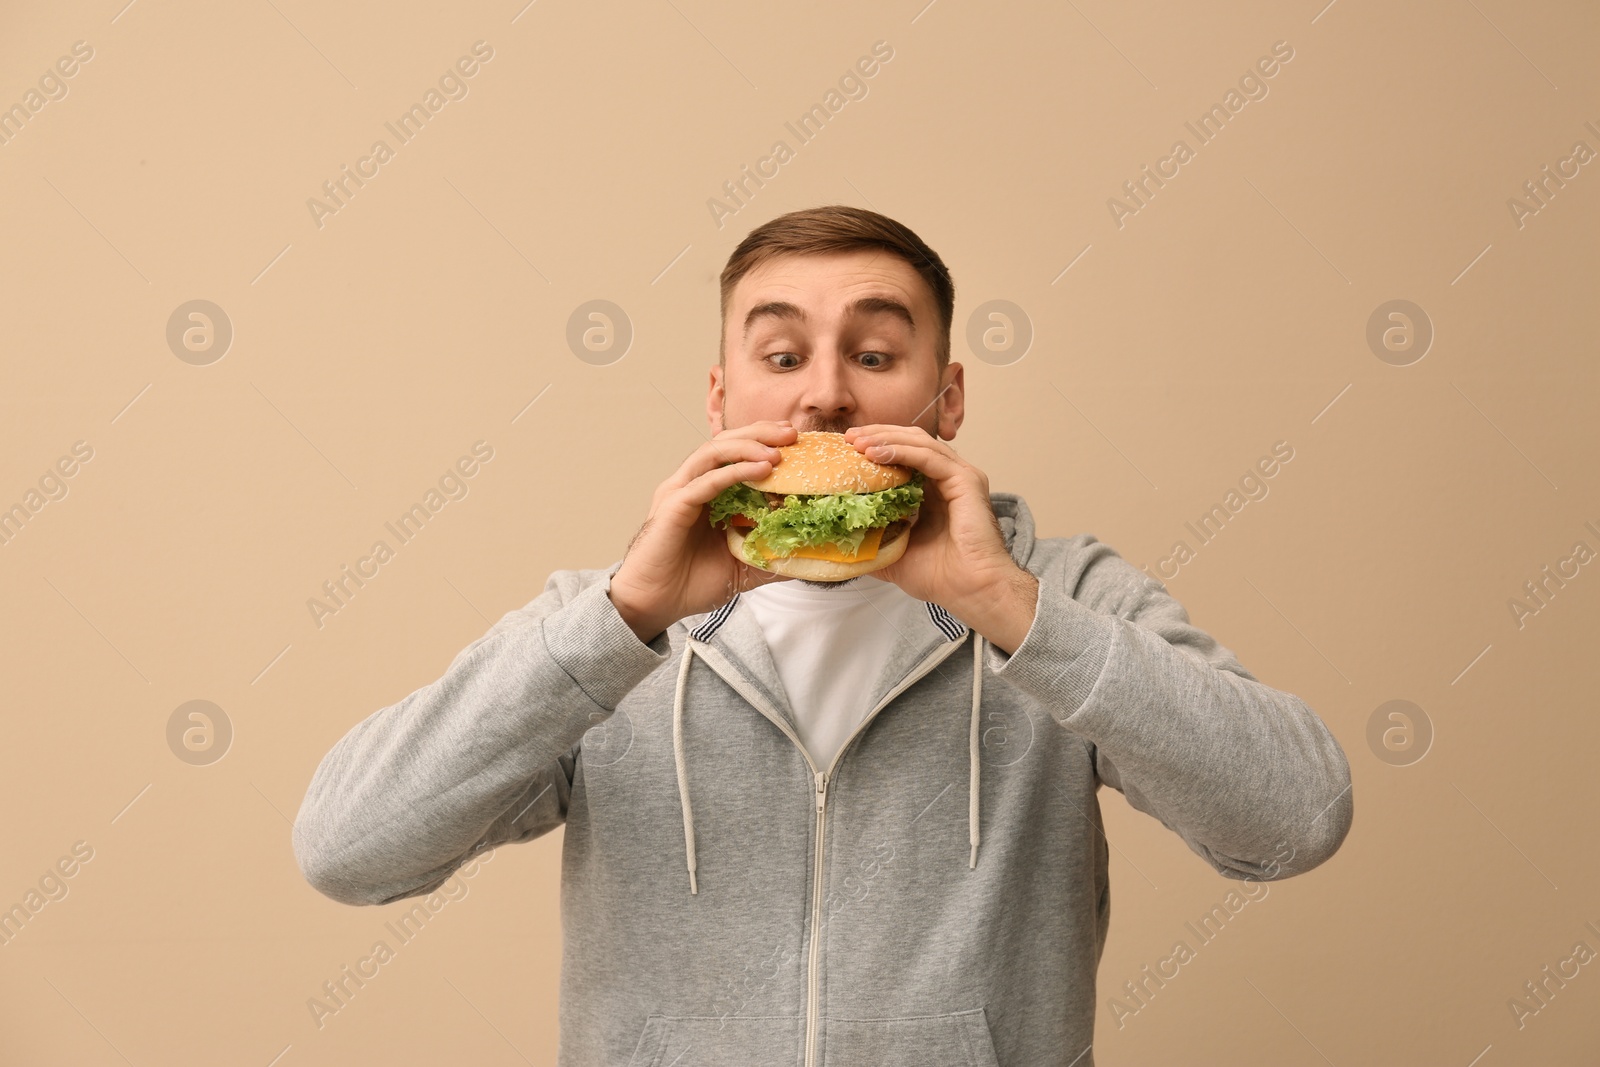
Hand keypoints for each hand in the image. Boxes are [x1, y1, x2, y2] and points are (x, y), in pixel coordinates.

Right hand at [609, 420, 797, 641]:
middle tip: (792, 433)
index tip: (796, 441)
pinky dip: (735, 471)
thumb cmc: (691, 584)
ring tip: (778, 450)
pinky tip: (762, 469)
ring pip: (714, 452)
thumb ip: (772, 555)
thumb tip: (811, 555)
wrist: (654, 604)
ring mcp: (680, 492)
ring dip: (748, 446)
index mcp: (707, 492)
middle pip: (726, 443)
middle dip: (760, 433)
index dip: (764, 442)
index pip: (736, 454)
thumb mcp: (744, 567)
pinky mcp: (674, 506)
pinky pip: (707, 481)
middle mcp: (692, 484)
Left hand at [843, 424, 1026, 613]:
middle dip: (879, 435)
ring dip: (886, 439)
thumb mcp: (894, 555)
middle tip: (849, 437)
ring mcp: (961, 476)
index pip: (905, 454)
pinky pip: (930, 457)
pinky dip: (902, 452)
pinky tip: (877, 453)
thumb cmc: (941, 577)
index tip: (848, 448)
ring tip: (858, 442)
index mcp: (936, 490)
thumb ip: (873, 542)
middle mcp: (950, 478)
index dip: (878, 446)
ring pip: (920, 443)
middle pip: (912, 440)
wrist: (971, 592)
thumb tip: (840, 543)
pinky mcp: (967, 481)